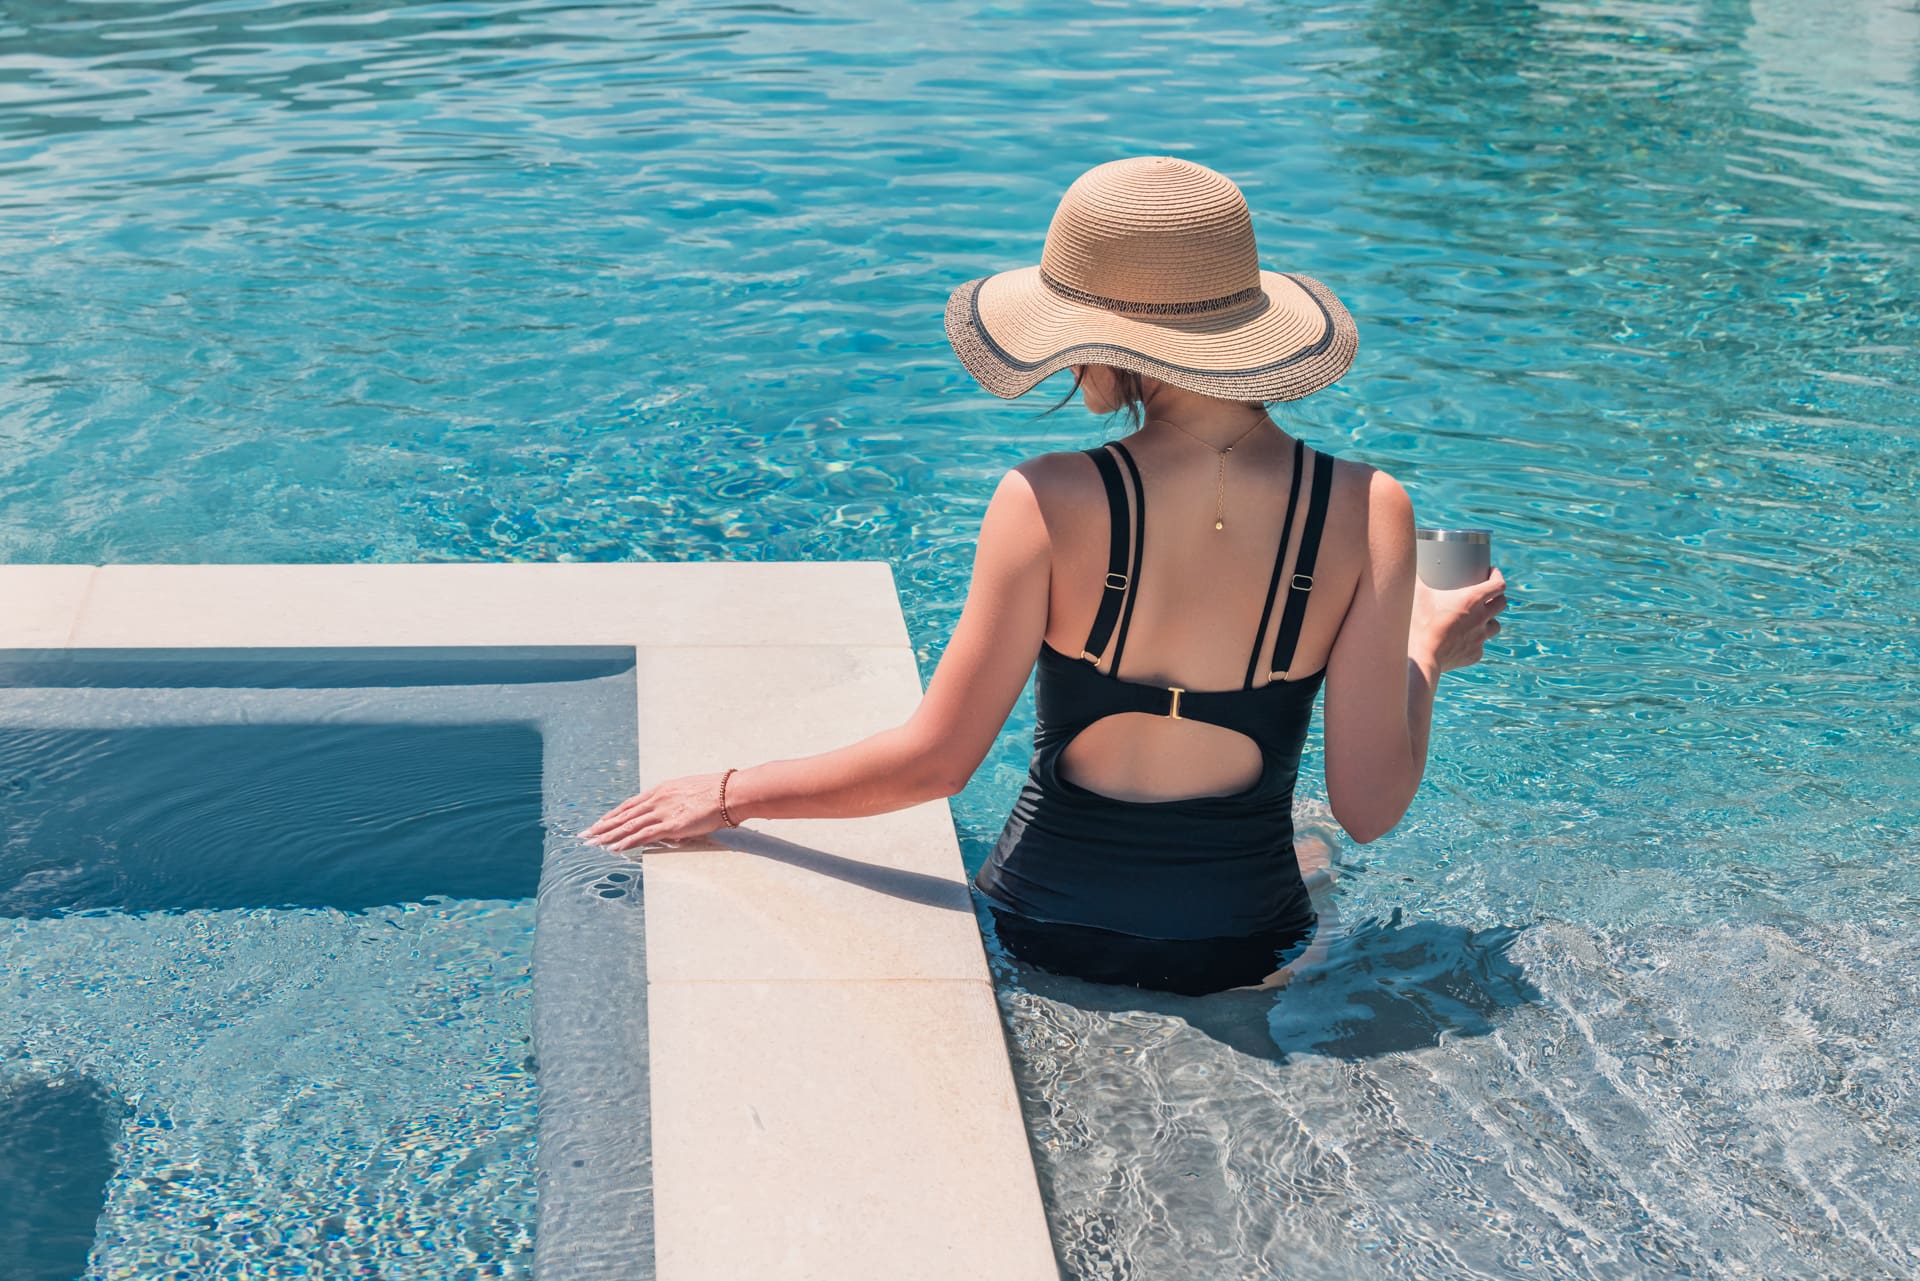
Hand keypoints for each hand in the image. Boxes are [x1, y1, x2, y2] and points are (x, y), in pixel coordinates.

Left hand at [580, 771, 729, 852]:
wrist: (731, 792)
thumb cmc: (718, 791)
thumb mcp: (691, 790)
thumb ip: (677, 801)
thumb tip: (674, 813)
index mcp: (662, 789)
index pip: (630, 804)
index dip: (613, 814)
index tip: (600, 821)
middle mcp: (657, 799)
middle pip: (624, 815)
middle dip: (602, 825)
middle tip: (585, 834)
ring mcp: (663, 812)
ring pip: (628, 825)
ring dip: (608, 835)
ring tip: (592, 843)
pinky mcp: (671, 826)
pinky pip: (643, 836)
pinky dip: (626, 843)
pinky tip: (614, 848)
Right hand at [1411, 565, 1507, 674]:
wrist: (1422, 658)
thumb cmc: (1419, 624)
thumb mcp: (1417, 594)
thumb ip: (1416, 578)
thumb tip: (1407, 565)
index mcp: (1472, 600)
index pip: (1498, 584)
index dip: (1497, 576)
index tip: (1490, 573)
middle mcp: (1481, 618)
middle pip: (1502, 604)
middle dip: (1497, 597)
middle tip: (1486, 595)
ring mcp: (1480, 638)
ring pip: (1495, 626)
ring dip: (1489, 620)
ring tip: (1477, 619)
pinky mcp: (1475, 654)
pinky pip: (1480, 645)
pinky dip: (1474, 641)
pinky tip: (1463, 639)